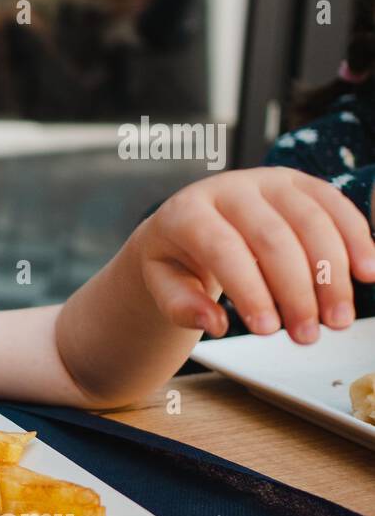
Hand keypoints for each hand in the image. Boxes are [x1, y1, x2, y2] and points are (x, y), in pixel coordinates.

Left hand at [134, 167, 374, 342]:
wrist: (188, 221)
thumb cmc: (177, 256)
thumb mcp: (161, 282)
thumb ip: (181, 305)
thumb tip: (214, 323)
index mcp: (188, 211)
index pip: (223, 249)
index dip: (249, 290)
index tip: (267, 329)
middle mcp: (230, 188)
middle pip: (274, 238)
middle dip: (296, 291)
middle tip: (307, 334)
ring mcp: (267, 180)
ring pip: (311, 221)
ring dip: (332, 274)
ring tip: (337, 318)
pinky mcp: (299, 182)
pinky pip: (335, 204)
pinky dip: (356, 238)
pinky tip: (366, 272)